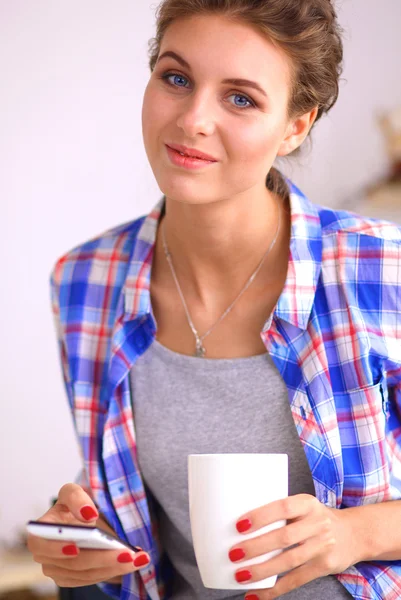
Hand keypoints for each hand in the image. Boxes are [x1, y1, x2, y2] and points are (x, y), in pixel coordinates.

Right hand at [27, 483, 149, 587]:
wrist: (83, 518)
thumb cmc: (75, 505)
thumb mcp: (74, 492)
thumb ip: (77, 497)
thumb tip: (88, 514)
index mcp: (40, 532)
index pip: (39, 544)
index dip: (55, 548)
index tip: (75, 547)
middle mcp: (46, 555)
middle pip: (74, 563)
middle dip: (102, 559)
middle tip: (127, 554)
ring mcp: (59, 570)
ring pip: (87, 574)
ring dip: (114, 567)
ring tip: (137, 558)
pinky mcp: (73, 578)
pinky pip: (93, 578)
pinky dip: (114, 571)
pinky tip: (134, 562)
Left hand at [228, 493, 364, 598]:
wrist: (355, 533)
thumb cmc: (315, 517)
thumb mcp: (303, 506)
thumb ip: (280, 512)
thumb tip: (239, 524)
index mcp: (307, 503)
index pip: (283, 507)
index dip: (261, 516)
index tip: (239, 525)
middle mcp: (317, 523)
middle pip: (284, 537)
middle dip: (257, 547)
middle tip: (233, 554)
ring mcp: (322, 546)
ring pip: (289, 561)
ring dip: (262, 570)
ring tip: (241, 575)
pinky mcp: (324, 566)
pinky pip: (297, 579)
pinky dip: (275, 589)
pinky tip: (256, 594)